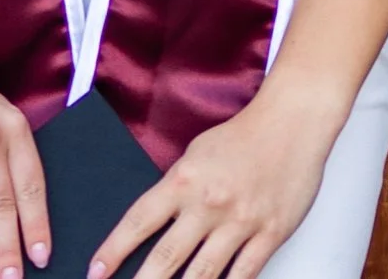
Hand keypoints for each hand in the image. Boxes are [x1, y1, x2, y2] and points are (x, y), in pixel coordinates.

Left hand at [87, 95, 337, 278]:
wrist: (291, 123)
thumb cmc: (242, 136)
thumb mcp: (195, 154)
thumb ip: (176, 187)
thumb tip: (156, 223)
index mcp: (184, 180)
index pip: (138, 221)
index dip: (113, 250)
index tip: (95, 271)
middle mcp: (208, 204)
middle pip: (166, 257)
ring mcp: (240, 222)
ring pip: (203, 275)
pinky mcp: (270, 234)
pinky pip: (244, 275)